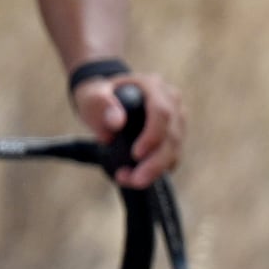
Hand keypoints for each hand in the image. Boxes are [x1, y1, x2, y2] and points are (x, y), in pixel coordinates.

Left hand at [73, 62, 185, 186]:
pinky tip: (136, 178)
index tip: (136, 155)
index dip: (152, 136)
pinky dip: (157, 172)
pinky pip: (172, 157)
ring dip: (156, 170)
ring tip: (131, 181)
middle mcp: (171, 102)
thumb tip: (116, 122)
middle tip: (136, 180)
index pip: (162, 113)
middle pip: (173, 136)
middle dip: (156, 163)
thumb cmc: (99, 98)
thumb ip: (101, 105)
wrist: (107, 102)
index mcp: (153, 87)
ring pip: (175, 150)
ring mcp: (176, 120)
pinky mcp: (174, 137)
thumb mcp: (92, 96)